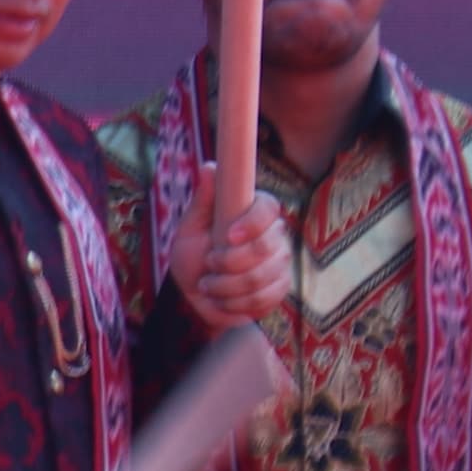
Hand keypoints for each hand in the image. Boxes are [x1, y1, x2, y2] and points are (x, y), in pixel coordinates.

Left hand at [165, 183, 293, 333]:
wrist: (196, 293)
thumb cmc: (193, 253)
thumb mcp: (190, 228)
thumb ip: (202, 201)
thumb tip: (209, 167)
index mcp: (255, 211)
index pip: (269, 208)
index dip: (253, 223)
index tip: (229, 236)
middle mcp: (275, 234)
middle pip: (266, 247)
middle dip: (229, 262)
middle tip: (208, 265)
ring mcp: (281, 263)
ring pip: (261, 278)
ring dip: (225, 287)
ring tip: (208, 284)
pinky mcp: (280, 289)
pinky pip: (262, 300)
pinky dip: (234, 304)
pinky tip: (222, 299)